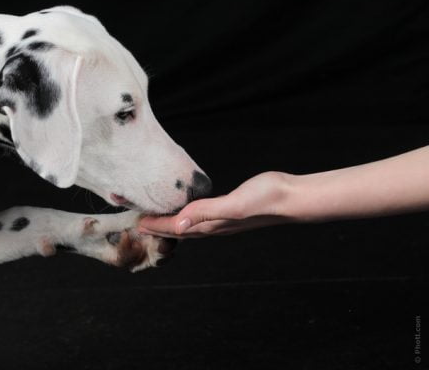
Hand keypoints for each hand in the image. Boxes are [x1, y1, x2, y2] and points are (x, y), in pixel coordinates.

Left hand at [138, 171, 292, 237]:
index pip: (177, 229)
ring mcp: (223, 220)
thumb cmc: (266, 200)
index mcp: (212, 225)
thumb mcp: (234, 205)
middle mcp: (215, 226)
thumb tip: (178, 225)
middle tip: (140, 225)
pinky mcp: (231, 210)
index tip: (137, 224)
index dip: (156, 227)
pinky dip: (189, 215)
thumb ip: (206, 213)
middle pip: (180, 231)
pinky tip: (188, 211)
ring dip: (173, 224)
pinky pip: (203, 216)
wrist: (292, 198)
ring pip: (191, 226)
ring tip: (158, 219)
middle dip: (159, 229)